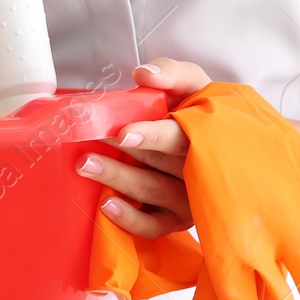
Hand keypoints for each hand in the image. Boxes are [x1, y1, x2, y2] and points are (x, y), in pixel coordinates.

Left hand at [76, 58, 211, 238]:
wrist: (214, 146)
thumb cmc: (195, 112)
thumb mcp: (191, 85)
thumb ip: (172, 73)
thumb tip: (144, 75)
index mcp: (205, 133)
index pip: (182, 137)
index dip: (154, 136)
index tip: (123, 133)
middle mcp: (201, 169)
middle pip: (161, 161)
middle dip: (125, 151)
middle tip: (92, 140)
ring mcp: (189, 197)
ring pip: (153, 191)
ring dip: (118, 178)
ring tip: (86, 165)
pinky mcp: (176, 219)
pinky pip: (154, 226)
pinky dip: (130, 219)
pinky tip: (106, 206)